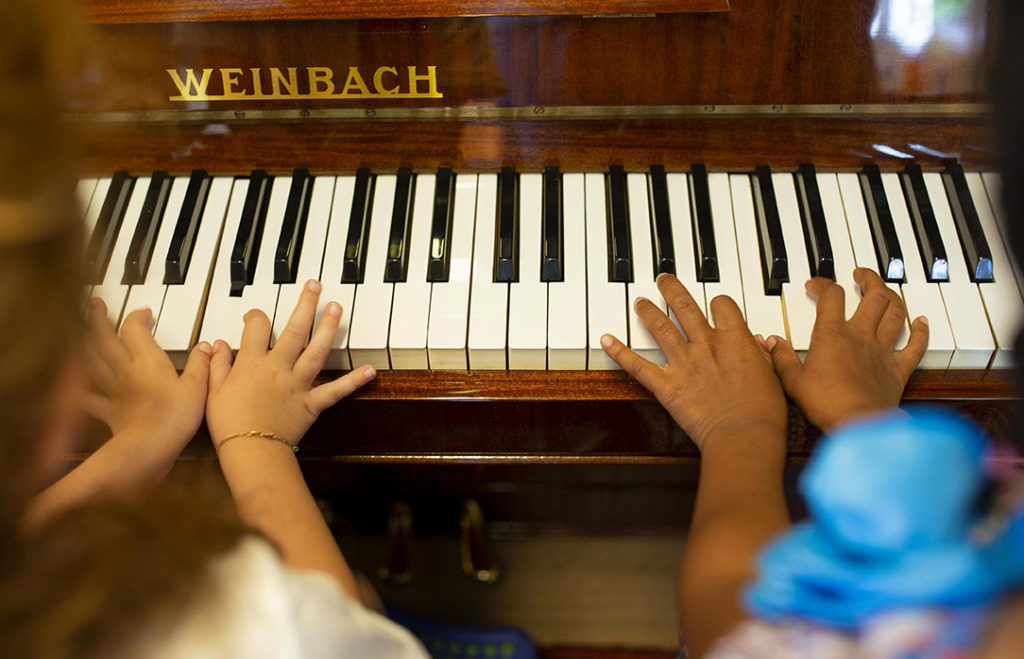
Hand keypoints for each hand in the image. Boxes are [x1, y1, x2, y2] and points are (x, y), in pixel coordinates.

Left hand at [83, 299, 210, 445]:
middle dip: (98, 318)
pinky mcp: (109, 411)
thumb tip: (206, 347)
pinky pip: (90, 398)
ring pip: (92, 361)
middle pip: (104, 338)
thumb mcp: (198, 387)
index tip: (145, 313)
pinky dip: (82, 391)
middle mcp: (126, 370)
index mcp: (148, 360)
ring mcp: (114, 391)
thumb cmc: (174, 417)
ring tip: (81, 333)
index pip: (134, 328)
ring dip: (84, 344)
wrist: (148, 447)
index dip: (137, 316)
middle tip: (94, 304)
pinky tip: (76, 388)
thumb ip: (201, 364)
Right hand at [206, 280, 375, 447]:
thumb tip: (215, 344)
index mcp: (251, 363)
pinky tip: (370, 370)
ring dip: (328, 327)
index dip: (256, 316)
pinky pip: (335, 390)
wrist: (250, 452)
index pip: (256, 327)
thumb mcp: (212, 391)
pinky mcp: (311, 403)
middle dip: (305, 304)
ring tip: (336, 307)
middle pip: (294, 329)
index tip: (256, 316)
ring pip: (316, 350)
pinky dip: (354, 381)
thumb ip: (215, 365)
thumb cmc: (228, 424)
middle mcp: (277, 368)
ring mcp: (297, 384)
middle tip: (315, 285)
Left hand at [601, 274, 787, 451]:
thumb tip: (758, 343)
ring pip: (660, 327)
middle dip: (672, 289)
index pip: (722, 305)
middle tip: (663, 280)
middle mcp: (706, 345)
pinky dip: (619, 351)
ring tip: (639, 301)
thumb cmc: (763, 412)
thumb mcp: (773, 376)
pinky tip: (606, 339)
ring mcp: (683, 364)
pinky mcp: (666, 385)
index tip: (716, 305)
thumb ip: (762, 355)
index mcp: (735, 340)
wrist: (743, 436)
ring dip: (647, 310)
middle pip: (684, 306)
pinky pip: (637, 365)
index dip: (718, 303)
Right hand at [765, 268, 928, 431]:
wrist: (859, 424)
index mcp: (832, 335)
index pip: (831, 296)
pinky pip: (915, 346)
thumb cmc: (826, 404)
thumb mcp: (792, 381)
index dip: (823, 284)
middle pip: (873, 296)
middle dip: (868, 279)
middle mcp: (861, 336)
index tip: (815, 285)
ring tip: (886, 290)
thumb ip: (781, 358)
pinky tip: (922, 322)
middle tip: (861, 274)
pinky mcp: (898, 370)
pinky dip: (921, 331)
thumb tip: (771, 341)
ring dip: (893, 297)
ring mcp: (883, 352)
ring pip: (895, 313)